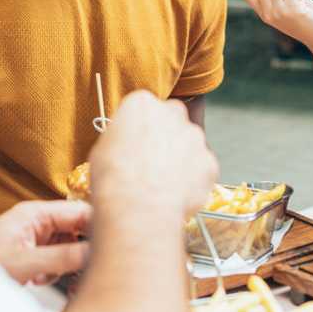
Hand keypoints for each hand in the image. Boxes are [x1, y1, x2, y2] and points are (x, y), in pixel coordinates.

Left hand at [0, 200, 90, 284]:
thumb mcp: (26, 262)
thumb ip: (63, 256)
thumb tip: (96, 253)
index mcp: (35, 212)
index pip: (79, 211)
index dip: (99, 226)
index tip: (114, 243)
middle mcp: (37, 221)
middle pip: (77, 229)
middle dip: (84, 249)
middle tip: (87, 268)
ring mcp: (35, 237)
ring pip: (69, 245)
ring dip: (69, 263)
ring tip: (55, 278)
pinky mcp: (31, 254)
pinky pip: (57, 258)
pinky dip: (55, 271)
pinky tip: (41, 280)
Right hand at [89, 91, 217, 220]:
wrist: (138, 208)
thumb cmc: (113, 180)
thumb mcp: (103, 148)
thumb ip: (122, 138)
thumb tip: (125, 146)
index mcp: (142, 103)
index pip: (144, 108)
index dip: (139, 128)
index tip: (134, 144)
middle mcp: (173, 112)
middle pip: (172, 119)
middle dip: (165, 136)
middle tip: (151, 162)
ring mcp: (195, 137)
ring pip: (189, 144)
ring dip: (180, 159)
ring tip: (161, 184)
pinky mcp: (209, 162)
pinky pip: (201, 169)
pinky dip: (193, 180)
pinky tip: (175, 195)